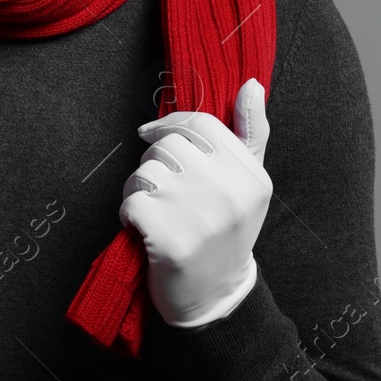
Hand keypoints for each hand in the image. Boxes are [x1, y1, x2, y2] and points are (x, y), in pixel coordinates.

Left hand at [120, 77, 270, 327]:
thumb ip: (250, 131)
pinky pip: (131, 201)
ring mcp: (200, 215)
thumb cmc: (227, 231)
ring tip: (156, 212)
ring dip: (138, 190)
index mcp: (250, 173)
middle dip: (153, 164)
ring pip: (145, 171)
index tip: (151, 135)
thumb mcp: (249, 182)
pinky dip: (128, 215)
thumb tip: (251, 83)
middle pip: (167, 146)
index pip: (200, 123)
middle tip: (163, 192)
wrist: (214, 297)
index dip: (169, 124)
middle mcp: (229, 191)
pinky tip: (145, 232)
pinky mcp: (170, 238)